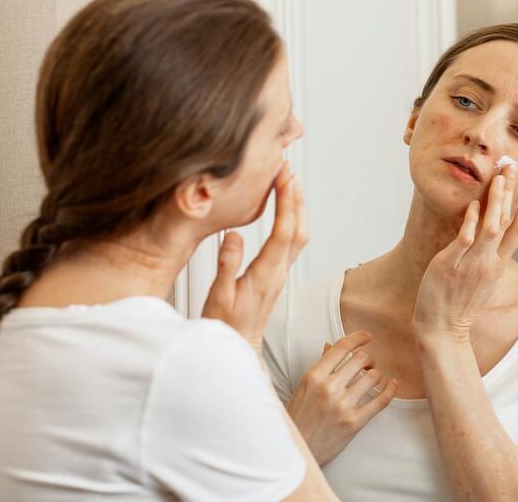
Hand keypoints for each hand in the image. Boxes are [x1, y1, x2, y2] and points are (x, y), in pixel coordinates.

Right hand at [201, 162, 307, 350]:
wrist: (237, 347)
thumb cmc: (225, 326)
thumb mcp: (219, 297)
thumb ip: (227, 266)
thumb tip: (234, 236)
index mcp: (266, 274)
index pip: (282, 231)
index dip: (286, 201)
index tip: (284, 176)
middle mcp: (278, 272)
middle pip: (298, 229)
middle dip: (295, 198)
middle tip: (289, 170)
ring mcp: (280, 274)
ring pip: (299, 235)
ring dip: (296, 207)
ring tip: (289, 182)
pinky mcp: (276, 276)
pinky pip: (291, 242)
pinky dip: (291, 220)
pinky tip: (284, 211)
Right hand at [287, 331, 396, 465]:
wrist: (297, 449)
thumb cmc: (299, 416)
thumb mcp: (303, 387)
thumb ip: (319, 366)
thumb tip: (330, 345)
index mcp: (314, 376)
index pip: (342, 347)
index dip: (358, 337)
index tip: (367, 337)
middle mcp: (329, 388)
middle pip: (361, 359)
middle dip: (368, 358)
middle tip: (367, 363)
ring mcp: (343, 405)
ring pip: (373, 377)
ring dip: (376, 374)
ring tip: (372, 377)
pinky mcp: (354, 422)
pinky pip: (381, 400)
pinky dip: (390, 389)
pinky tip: (392, 384)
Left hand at [411, 164, 517, 341]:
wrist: (442, 328)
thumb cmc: (458, 304)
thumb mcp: (480, 280)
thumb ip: (487, 257)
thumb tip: (489, 236)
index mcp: (498, 265)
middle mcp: (489, 262)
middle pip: (508, 222)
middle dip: (513, 193)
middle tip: (516, 167)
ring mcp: (471, 263)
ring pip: (491, 227)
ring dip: (496, 202)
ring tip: (500, 177)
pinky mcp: (451, 264)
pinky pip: (465, 239)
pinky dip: (471, 221)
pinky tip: (474, 204)